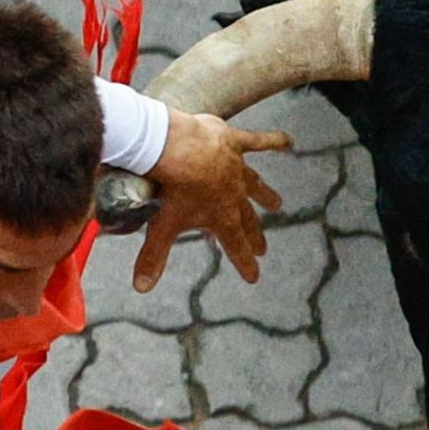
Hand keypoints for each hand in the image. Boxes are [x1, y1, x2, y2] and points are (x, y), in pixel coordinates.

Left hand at [133, 107, 290, 291]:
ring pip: (255, 185)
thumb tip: (140, 288)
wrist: (177, 148)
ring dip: (265, 195)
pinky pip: (258, 141)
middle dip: (254, 235)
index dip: (244, 264)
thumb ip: (154, 257)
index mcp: (221, 217)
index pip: (235, 247)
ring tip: (276, 203)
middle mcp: (234, 195)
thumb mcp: (161, 225)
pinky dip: (273, 141)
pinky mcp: (234, 142)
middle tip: (263, 248)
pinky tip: (288, 141)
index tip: (254, 277)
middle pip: (246, 219)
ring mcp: (237, 168)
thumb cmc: (171, 188)